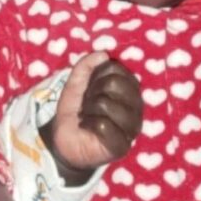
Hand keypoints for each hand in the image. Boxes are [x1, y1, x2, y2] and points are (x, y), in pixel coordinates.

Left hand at [40, 52, 142, 184]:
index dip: (95, 76)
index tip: (89, 89)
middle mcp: (136, 107)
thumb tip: (103, 54)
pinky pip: (103, 125)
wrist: (64, 141)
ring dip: (88, 110)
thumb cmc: (76, 110)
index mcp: (130, 90)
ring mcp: (131, 128)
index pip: (116, 69)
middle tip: (88, 104)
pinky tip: (88, 128)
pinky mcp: (122, 146)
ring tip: (88, 117)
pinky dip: (88, 124)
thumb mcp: (76, 83)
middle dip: (92, 92)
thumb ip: (86, 66)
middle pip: (114, 84)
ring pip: (106, 104)